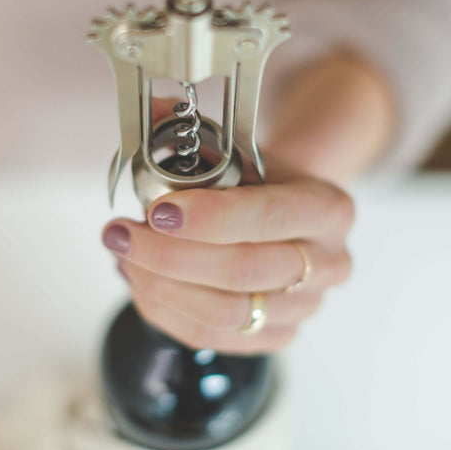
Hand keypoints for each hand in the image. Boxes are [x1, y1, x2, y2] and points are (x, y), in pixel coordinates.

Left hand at [101, 156, 353, 353]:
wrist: (285, 215)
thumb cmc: (259, 182)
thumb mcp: (243, 151)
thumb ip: (201, 142)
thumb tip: (151, 112)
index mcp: (329, 209)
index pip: (270, 217)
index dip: (212, 219)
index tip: (159, 210)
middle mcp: (328, 264)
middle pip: (244, 273)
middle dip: (170, 256)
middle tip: (121, 234)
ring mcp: (305, 308)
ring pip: (223, 314)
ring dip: (160, 285)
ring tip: (124, 254)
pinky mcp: (277, 336)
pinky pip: (211, 337)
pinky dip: (165, 310)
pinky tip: (141, 280)